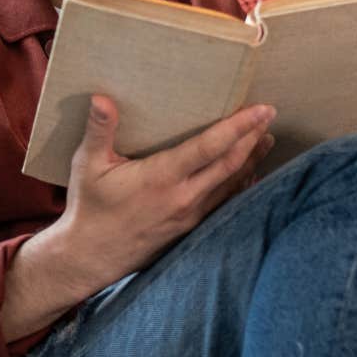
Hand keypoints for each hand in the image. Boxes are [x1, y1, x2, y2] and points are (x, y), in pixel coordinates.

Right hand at [51, 94, 275, 294]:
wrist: (89, 257)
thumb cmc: (89, 207)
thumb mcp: (87, 164)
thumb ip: (98, 129)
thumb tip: (101, 98)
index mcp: (161, 177)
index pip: (209, 147)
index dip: (238, 126)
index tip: (261, 109)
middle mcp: (182, 197)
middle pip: (230, 164)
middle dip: (252, 137)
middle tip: (269, 115)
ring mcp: (190, 215)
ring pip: (231, 183)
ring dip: (252, 159)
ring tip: (266, 137)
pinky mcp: (190, 227)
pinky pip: (223, 202)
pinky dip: (240, 184)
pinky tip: (251, 174)